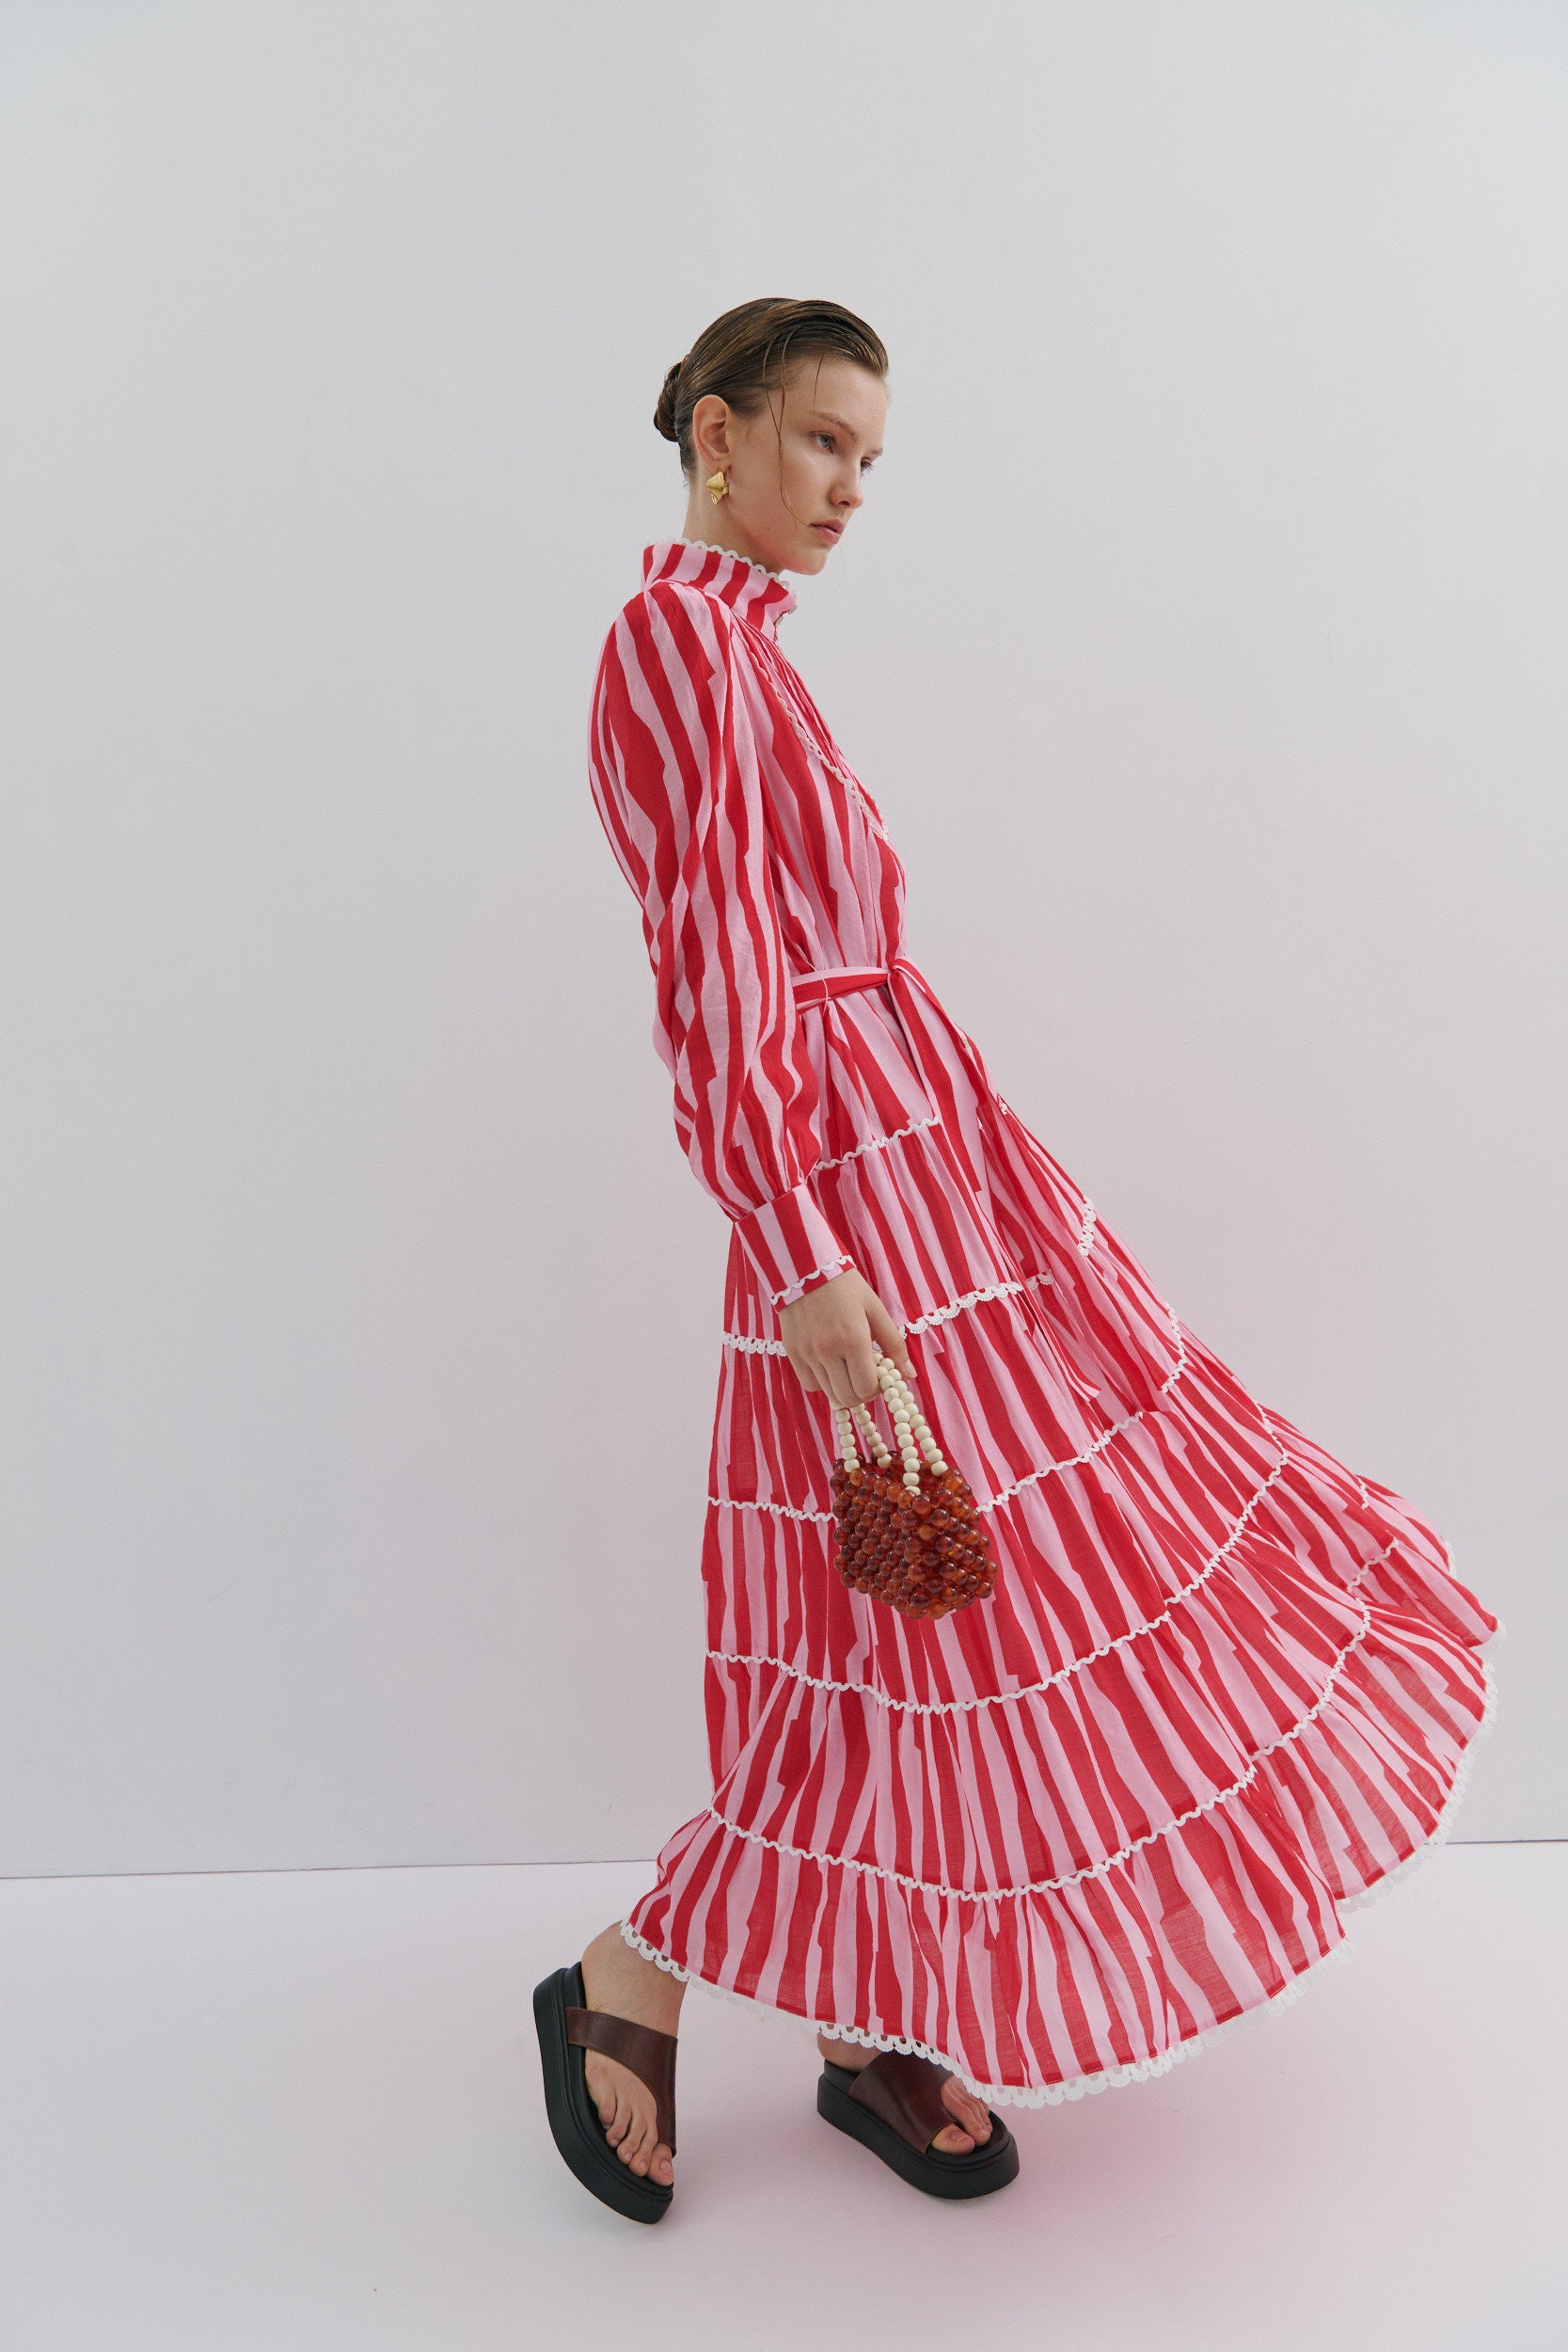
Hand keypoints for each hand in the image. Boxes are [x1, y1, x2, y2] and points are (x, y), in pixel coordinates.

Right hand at [777, 1269, 912, 1408]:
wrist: (805, 1269)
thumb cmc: (846, 1287)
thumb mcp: (875, 1310)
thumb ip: (894, 1344)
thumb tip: (910, 1374)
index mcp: (853, 1340)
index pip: (866, 1388)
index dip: (877, 1389)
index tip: (879, 1377)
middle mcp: (828, 1351)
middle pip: (848, 1398)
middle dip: (861, 1392)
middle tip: (865, 1376)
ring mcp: (808, 1354)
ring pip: (829, 1394)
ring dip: (843, 1387)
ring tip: (847, 1367)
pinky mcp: (792, 1353)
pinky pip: (809, 1384)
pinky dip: (822, 1382)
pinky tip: (829, 1365)